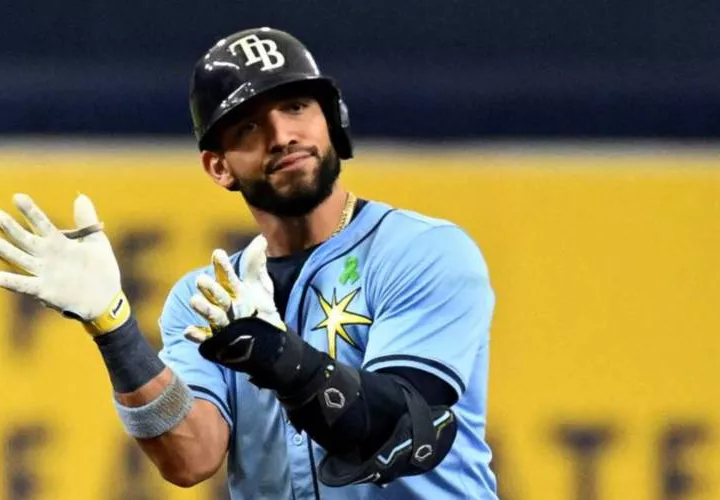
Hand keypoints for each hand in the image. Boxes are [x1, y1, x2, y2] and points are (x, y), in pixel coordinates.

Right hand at [0, 193, 128, 335]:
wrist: (106, 299)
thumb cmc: (102, 270)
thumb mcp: (97, 242)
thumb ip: (87, 221)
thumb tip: (81, 197)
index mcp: (59, 243)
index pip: (41, 223)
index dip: (30, 211)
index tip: (17, 196)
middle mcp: (47, 256)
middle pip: (24, 239)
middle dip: (9, 226)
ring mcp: (44, 273)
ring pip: (19, 258)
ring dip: (4, 249)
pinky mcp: (44, 290)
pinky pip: (23, 284)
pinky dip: (9, 281)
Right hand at [184, 234, 285, 343]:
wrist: (266, 336)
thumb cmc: (259, 307)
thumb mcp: (260, 285)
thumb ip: (256, 264)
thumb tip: (262, 238)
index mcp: (233, 289)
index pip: (227, 275)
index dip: (223, 266)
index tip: (218, 253)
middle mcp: (225, 304)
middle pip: (217, 294)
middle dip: (209, 288)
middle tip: (201, 280)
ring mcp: (222, 321)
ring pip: (211, 313)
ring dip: (203, 308)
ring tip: (194, 300)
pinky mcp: (220, 339)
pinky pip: (206, 337)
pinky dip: (197, 335)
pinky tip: (187, 331)